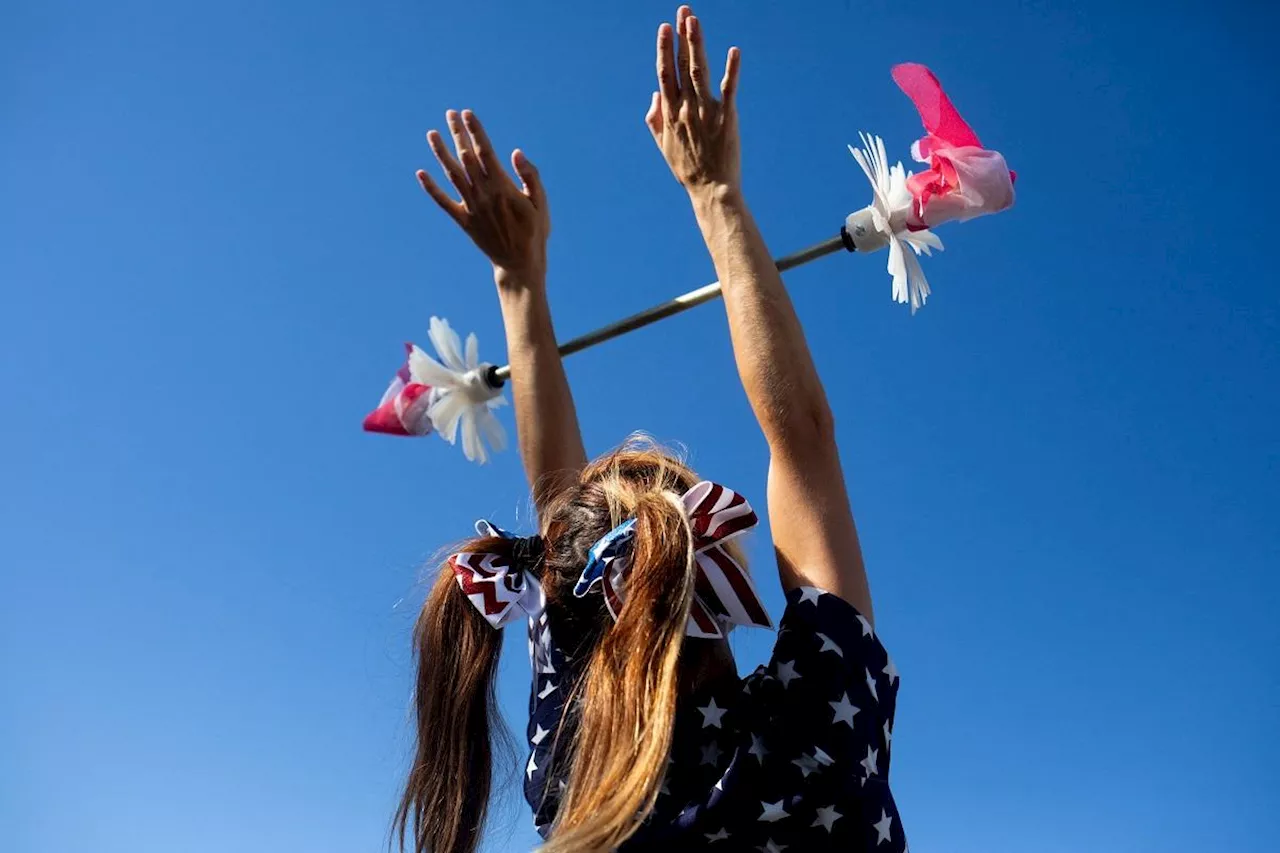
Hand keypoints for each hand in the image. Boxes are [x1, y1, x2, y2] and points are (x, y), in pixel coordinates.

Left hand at [416, 110, 548, 285]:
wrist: (519, 264)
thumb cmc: (534, 231)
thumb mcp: (541, 203)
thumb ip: (530, 176)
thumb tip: (516, 152)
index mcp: (503, 187)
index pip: (485, 152)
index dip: (475, 132)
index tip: (467, 114)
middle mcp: (483, 195)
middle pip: (466, 158)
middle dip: (458, 134)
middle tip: (450, 114)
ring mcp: (471, 208)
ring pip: (452, 175)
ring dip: (440, 153)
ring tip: (432, 134)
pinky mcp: (464, 221)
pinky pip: (443, 202)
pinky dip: (431, 188)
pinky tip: (421, 173)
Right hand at [645, 6, 740, 195]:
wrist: (711, 189)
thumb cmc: (687, 169)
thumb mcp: (664, 146)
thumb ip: (655, 119)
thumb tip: (655, 94)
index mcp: (670, 114)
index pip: (665, 74)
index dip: (664, 49)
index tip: (664, 28)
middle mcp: (686, 109)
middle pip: (682, 66)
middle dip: (681, 36)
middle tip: (683, 11)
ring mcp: (706, 112)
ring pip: (700, 71)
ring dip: (697, 44)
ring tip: (695, 21)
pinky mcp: (727, 118)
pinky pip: (729, 89)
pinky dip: (731, 70)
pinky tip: (734, 51)